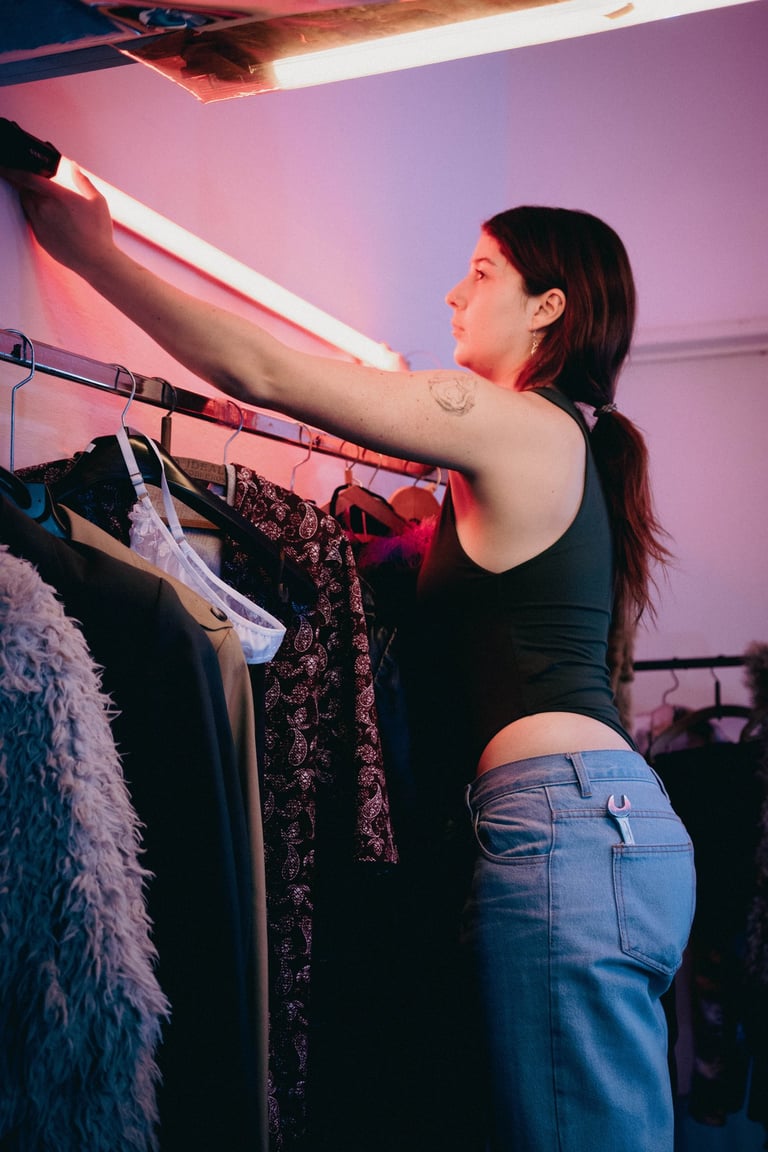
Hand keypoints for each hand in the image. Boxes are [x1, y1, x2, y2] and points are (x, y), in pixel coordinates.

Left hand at [0, 162, 115, 275]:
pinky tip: (48, 215)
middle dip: (24, 183)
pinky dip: (34, 212)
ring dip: (29, 197)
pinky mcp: (39, 237)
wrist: (95, 260)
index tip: (5, 165)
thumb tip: (74, 166)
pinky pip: (31, 219)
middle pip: (24, 189)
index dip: (13, 169)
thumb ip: (83, 181)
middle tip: (29, 179)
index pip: (26, 177)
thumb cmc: (99, 231)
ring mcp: (39, 224)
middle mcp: (43, 208)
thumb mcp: (97, 201)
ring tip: (41, 196)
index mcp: (56, 195)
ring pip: (26, 204)